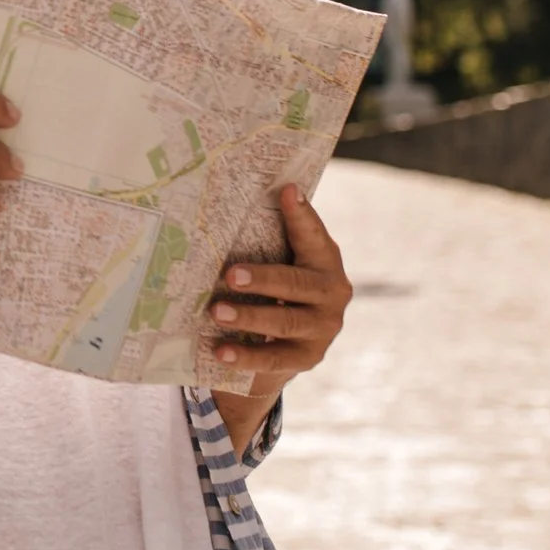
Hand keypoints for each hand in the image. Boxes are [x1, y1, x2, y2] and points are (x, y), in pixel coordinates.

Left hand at [209, 183, 351, 427]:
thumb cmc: (280, 287)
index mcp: (325, 262)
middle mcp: (332, 294)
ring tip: (216, 312)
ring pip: (284, 322)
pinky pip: (274, 358)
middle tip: (230, 275)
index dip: (301, 215)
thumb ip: (271, 239)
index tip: (287, 191)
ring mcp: (323, 329)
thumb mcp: (282, 261)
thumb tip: (239, 201)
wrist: (292, 343)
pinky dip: (246, 356)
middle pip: (296, 284)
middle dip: (262, 280)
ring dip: (249, 317)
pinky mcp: (308, 358)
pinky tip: (220, 350)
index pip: (314, 236)